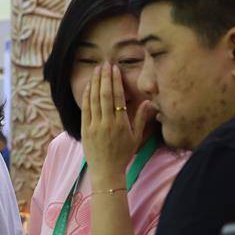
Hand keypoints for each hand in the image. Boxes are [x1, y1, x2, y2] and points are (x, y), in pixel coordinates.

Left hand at [81, 65, 154, 188]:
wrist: (107, 171)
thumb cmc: (124, 154)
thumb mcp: (137, 137)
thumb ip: (142, 118)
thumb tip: (149, 102)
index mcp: (121, 124)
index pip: (118, 97)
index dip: (115, 81)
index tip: (115, 69)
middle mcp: (107, 123)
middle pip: (104, 95)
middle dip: (104, 77)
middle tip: (105, 64)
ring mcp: (94, 126)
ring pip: (94, 100)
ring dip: (94, 83)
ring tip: (96, 70)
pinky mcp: (85, 129)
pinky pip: (85, 109)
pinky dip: (86, 96)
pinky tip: (88, 86)